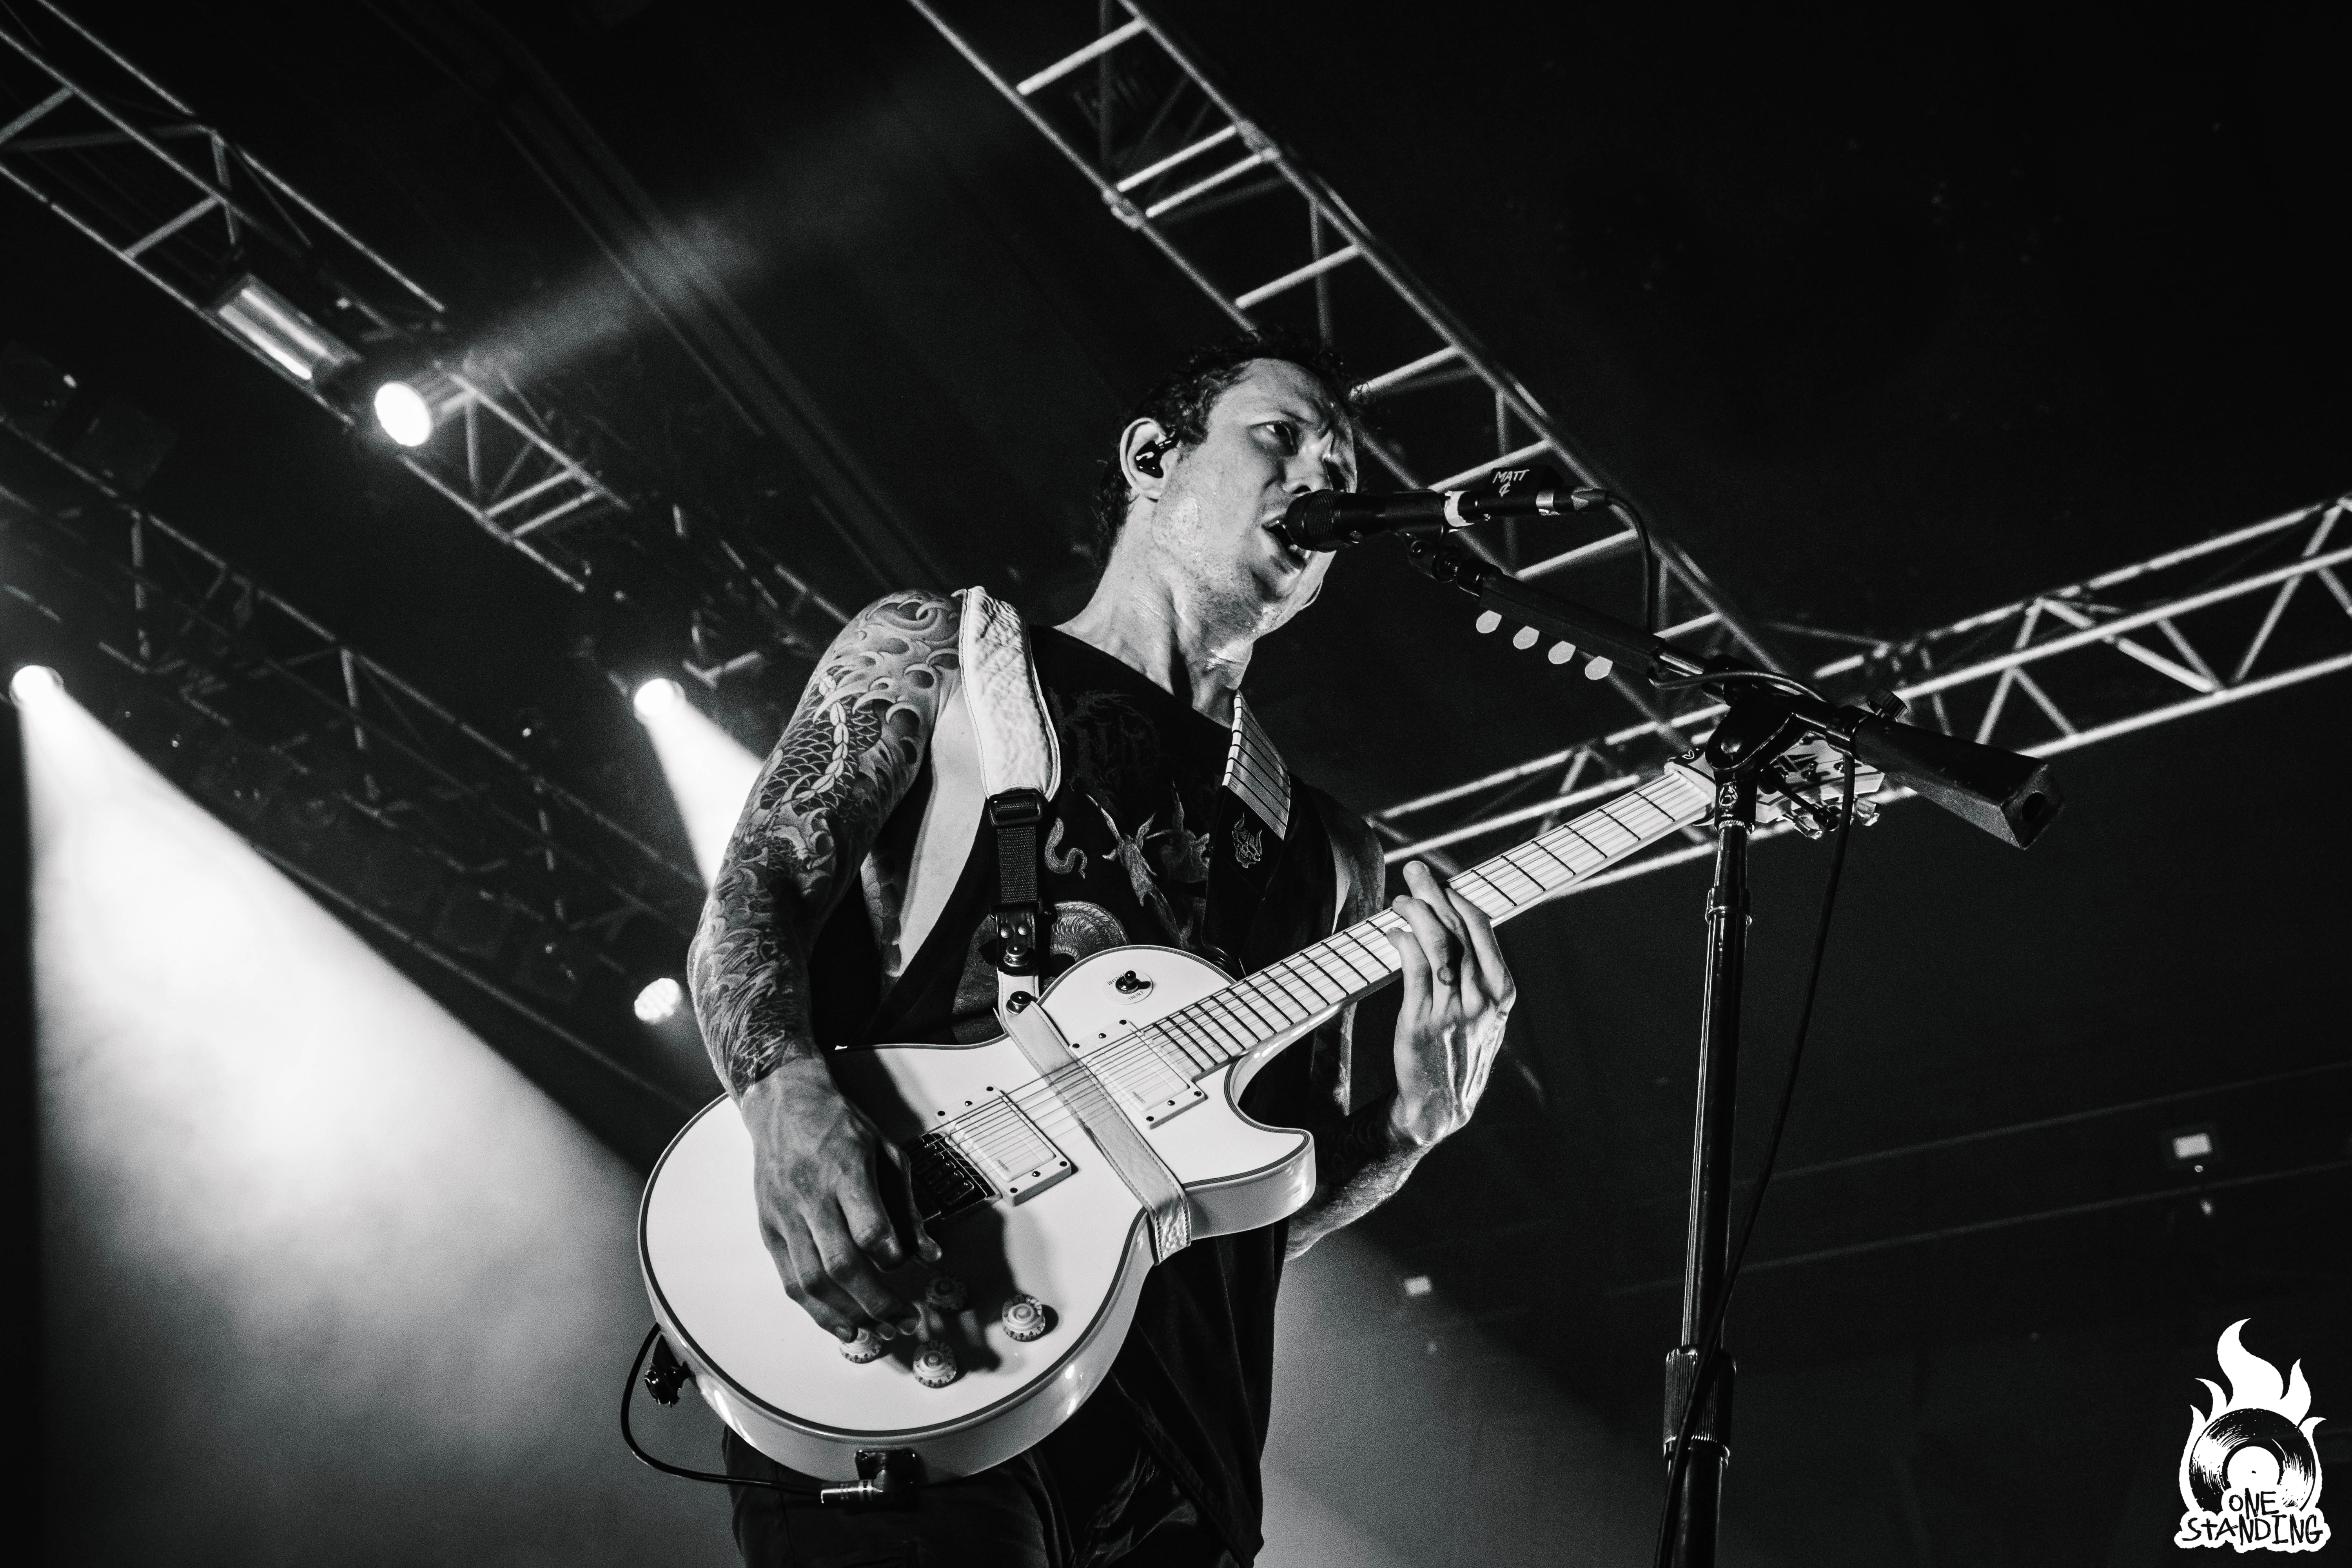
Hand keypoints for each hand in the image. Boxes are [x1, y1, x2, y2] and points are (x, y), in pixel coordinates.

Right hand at [739, 1055, 939, 1341]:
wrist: (783, 1104)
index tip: (905, 1266)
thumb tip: (929, 1253)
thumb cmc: (837, 1125)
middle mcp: (810, 1196)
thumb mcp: (886, 1152)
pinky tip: (839, 1324)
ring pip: (811, 1281)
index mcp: (844, 1171)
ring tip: (875, 1333)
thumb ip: (907, 1206)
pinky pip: (790, 1279)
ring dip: (845, 1315)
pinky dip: (815, 1309)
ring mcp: (785, 1216)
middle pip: (840, 1265)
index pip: (868, 1227)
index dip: (890, 1255)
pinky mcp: (770, 1230)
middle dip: (875, 1303)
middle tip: (902, 1322)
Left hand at [1383, 860, 1515, 1149]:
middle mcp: (1481, 997)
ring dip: (1416, 912)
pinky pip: (1412, 969)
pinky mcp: (1421, 1020)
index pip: (1482, 929)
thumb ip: (1481, 976)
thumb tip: (1461, 927)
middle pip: (1457, 928)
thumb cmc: (1462, 1053)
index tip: (1443, 882)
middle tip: (1417, 870)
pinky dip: (1403, 943)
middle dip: (1435, 893)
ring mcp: (1452, 1009)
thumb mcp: (1487, 1016)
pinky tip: (1395, 932)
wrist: (1442, 1104)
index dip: (1460, 899)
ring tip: (1401, 898)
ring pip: (1435, 943)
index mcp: (1502, 992)